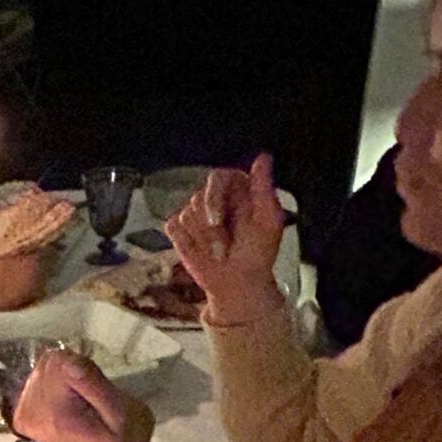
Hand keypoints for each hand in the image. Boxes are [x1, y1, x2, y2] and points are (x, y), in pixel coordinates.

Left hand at [12, 351, 168, 441]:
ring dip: (64, 379)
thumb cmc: (124, 440)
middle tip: (91, 398)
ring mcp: (23, 416)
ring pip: (43, 368)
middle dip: (72, 373)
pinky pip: (37, 380)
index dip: (83, 368)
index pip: (60, 361)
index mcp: (53, 413)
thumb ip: (93, 385)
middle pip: (48, 363)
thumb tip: (68, 361)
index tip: (97, 390)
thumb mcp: (121, 411)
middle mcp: (29, 413)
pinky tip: (68, 405)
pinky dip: (55, 386)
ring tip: (81, 404)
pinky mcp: (22, 416)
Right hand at [165, 152, 285, 321]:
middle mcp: (214, 199)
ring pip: (186, 214)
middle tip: (225, 243)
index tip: (218, 218)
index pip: (217, 177)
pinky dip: (185, 240)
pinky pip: (173, 225)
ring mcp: (195, 214)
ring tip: (218, 250)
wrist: (238, 284)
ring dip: (202, 237)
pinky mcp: (179, 230)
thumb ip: (264, 187)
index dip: (214, 196)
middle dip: (210, 223)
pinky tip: (199, 250)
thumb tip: (263, 157)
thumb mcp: (268, 220)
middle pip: (197, 196)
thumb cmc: (257, 253)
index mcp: (237, 191)